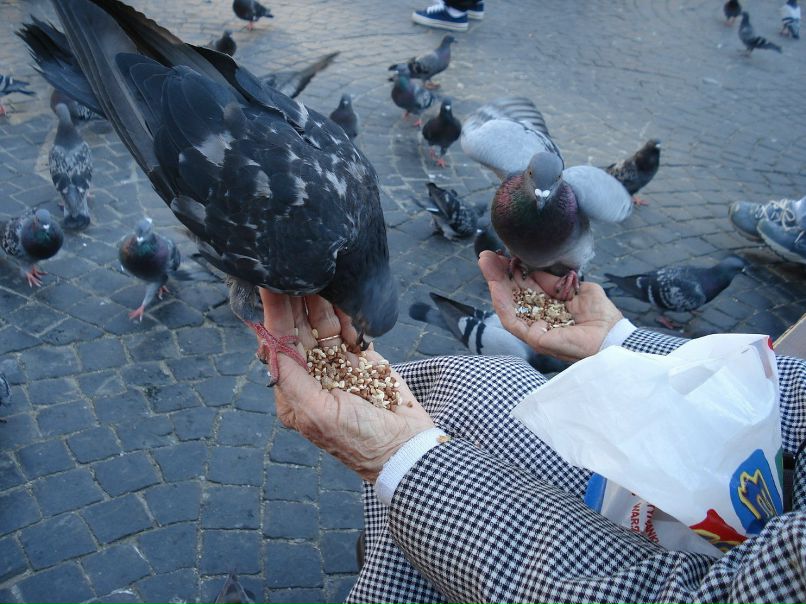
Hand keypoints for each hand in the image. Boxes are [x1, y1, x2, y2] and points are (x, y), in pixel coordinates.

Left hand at [259, 290, 434, 481]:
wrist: (406, 447)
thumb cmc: (360, 439)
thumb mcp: (317, 413)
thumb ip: (292, 378)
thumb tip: (269, 345)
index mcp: (295, 392)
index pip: (279, 346)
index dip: (275, 317)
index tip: (270, 289)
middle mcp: (314, 376)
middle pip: (299, 331)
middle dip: (295, 303)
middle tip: (292, 272)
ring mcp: (339, 366)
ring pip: (323, 326)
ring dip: (320, 303)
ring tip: (316, 275)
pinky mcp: (363, 360)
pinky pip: (350, 330)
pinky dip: (346, 315)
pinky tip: (341, 297)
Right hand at [478, 251, 623, 361]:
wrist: (612, 334)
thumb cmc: (600, 315)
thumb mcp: (577, 289)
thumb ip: (555, 282)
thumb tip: (536, 270)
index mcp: (547, 308)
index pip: (524, 289)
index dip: (512, 273)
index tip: (501, 255)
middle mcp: (537, 320)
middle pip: (511, 297)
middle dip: (497, 276)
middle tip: (485, 257)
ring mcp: (535, 331)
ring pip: (506, 308)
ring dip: (494, 286)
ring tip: (486, 267)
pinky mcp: (536, 339)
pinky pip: (513, 321)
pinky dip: (503, 303)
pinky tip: (498, 286)